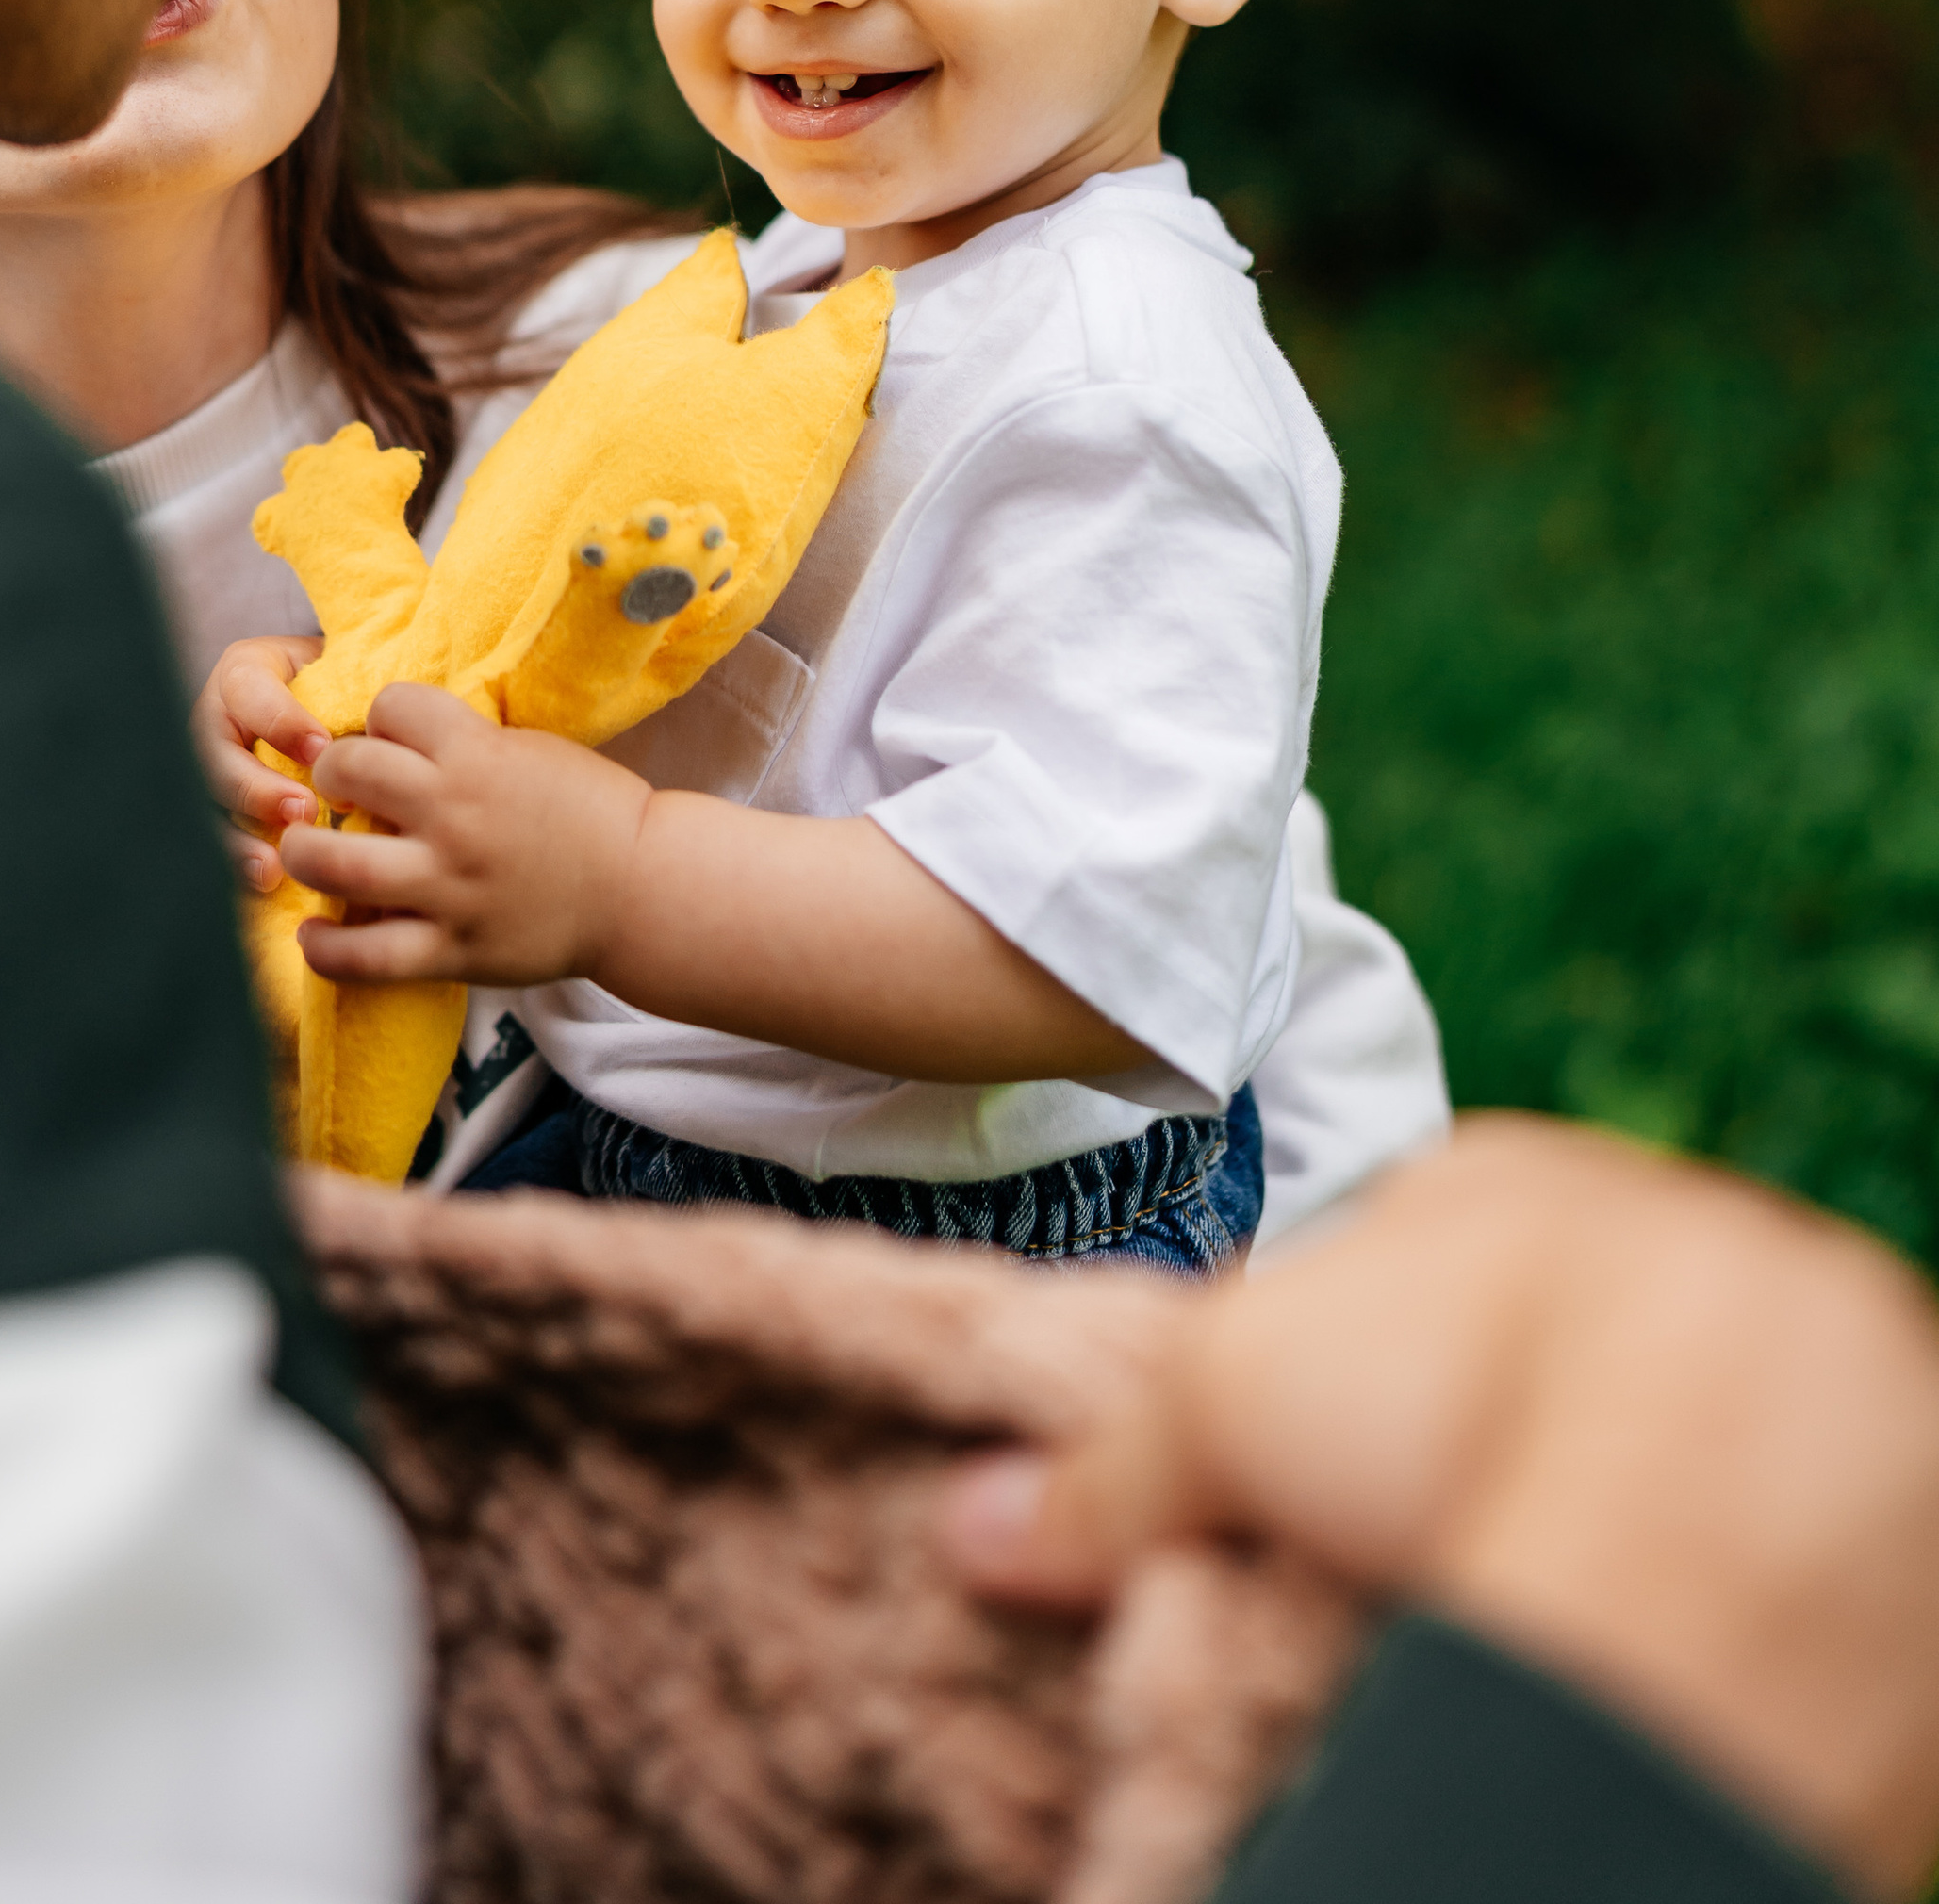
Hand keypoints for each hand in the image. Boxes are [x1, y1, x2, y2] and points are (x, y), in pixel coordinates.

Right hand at [190, 634, 326, 892]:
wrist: (324, 702)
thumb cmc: (337, 686)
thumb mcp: (341, 674)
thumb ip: (350, 692)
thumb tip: (381, 731)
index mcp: (244, 673)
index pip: (249, 690)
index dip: (280, 721)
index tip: (322, 748)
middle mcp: (215, 721)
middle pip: (214, 756)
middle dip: (255, 788)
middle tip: (302, 812)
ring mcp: (207, 770)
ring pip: (206, 808)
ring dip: (237, 841)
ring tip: (272, 869)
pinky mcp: (212, 813)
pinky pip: (212, 845)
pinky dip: (236, 868)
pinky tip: (262, 888)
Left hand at [276, 683, 650, 986]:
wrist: (643, 889)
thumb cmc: (590, 811)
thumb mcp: (529, 750)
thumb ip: (463, 745)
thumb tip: (390, 738)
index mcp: (479, 754)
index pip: (390, 705)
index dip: (381, 717)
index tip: (386, 737)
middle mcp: (455, 814)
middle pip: (345, 770)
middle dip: (330, 772)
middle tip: (338, 789)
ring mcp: (450, 886)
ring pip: (334, 865)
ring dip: (303, 854)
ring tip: (304, 852)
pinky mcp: (453, 949)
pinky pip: (364, 956)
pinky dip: (325, 950)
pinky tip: (314, 936)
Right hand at [946, 1117, 1938, 1900]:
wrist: (1694, 1542)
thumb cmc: (1446, 1433)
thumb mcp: (1232, 1405)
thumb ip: (1110, 1458)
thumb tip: (974, 1531)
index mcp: (1537, 1184)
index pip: (1448, 1230)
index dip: (1381, 1336)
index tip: (1359, 1440)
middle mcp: (1698, 1239)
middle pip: (1596, 1318)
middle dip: (1538, 1399)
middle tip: (1468, 1524)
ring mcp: (1830, 1362)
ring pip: (1730, 1408)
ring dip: (1674, 1483)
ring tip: (1590, 1600)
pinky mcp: (1922, 1493)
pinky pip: (1853, 1515)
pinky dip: (1785, 1565)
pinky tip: (1707, 1632)